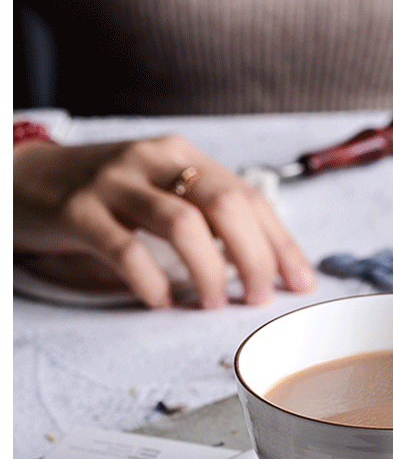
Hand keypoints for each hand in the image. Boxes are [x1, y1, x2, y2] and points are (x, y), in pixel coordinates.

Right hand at [13, 134, 315, 308]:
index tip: (299, 282)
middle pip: (225, 204)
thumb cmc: (102, 194)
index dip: (280, 244)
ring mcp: (115, 182)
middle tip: (256, 297)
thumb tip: (261, 264)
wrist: (23, 179)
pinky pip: (125, 247)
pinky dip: (150, 279)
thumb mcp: (159, 191)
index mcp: (182, 157)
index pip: (249, 198)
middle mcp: (154, 161)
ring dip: (208, 270)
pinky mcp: (79, 210)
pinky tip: (160, 300)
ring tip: (212, 302)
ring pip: (182, 223)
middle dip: (253, 257)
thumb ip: (204, 216)